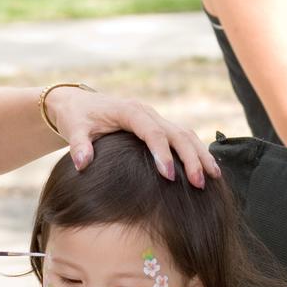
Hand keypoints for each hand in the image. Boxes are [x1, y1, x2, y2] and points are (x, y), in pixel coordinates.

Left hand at [43, 87, 220, 187]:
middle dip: (191, 157)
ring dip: (200, 154)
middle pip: (177, 132)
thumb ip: (78, 145)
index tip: (169, 176)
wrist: (78, 103)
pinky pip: (182, 136)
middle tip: (199, 183)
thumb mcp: (73, 128)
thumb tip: (82, 163)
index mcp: (129, 111)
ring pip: (185, 133)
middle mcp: (147, 112)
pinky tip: (206, 170)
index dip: (162, 153)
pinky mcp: (158, 126)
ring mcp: (155, 118)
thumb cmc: (76, 116)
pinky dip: (195, 151)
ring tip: (213, 178)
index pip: (152, 131)